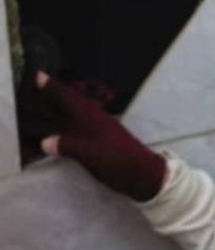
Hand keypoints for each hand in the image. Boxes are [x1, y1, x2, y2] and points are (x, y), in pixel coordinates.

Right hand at [31, 71, 167, 201]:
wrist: (144, 174)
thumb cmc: (118, 159)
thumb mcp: (91, 153)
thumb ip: (68, 145)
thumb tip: (45, 141)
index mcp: (92, 117)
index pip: (69, 98)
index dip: (54, 88)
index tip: (38, 75)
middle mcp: (94, 120)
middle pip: (71, 104)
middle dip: (55, 95)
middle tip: (36, 88)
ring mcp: (99, 131)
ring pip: (75, 116)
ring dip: (61, 109)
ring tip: (43, 107)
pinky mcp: (100, 143)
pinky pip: (78, 129)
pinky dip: (66, 126)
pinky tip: (60, 131)